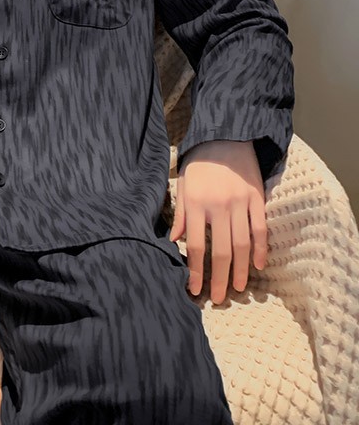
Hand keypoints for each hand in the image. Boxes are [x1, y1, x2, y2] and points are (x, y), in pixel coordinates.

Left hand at [169, 139, 266, 303]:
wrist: (225, 136)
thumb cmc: (199, 163)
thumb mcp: (182, 185)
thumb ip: (180, 214)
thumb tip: (173, 241)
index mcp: (196, 203)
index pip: (195, 246)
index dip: (195, 271)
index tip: (195, 289)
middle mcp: (218, 206)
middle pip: (221, 251)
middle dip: (219, 279)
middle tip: (219, 298)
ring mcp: (240, 203)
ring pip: (243, 244)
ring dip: (241, 270)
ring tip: (239, 288)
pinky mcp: (257, 198)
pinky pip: (261, 229)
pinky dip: (261, 249)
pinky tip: (258, 265)